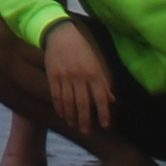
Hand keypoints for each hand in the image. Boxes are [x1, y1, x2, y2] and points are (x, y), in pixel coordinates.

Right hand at [40, 21, 113, 136]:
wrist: (61, 34)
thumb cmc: (82, 49)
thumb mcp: (97, 63)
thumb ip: (104, 83)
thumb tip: (113, 100)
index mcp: (94, 74)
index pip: (100, 98)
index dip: (103, 113)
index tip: (105, 126)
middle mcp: (80, 77)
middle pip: (83, 103)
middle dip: (84, 120)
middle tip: (85, 131)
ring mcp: (65, 76)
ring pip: (68, 102)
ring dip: (70, 116)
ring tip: (73, 125)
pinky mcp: (53, 75)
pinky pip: (56, 95)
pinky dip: (59, 106)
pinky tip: (61, 114)